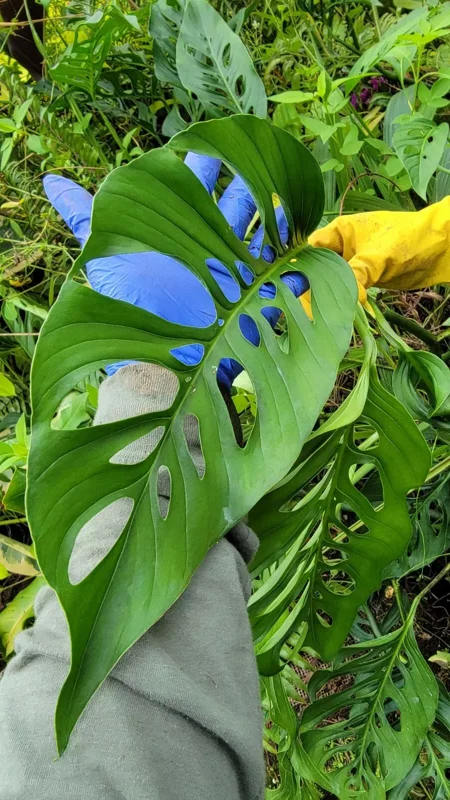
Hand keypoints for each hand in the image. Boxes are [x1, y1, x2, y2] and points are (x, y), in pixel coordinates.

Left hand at [44, 155, 307, 385]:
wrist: (155, 363)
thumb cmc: (129, 311)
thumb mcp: (104, 259)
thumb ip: (84, 219)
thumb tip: (52, 180)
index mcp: (180, 240)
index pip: (195, 192)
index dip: (202, 166)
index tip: (207, 141)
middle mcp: (209, 256)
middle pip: (235, 209)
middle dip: (245, 181)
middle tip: (260, 153)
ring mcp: (237, 279)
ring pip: (262, 237)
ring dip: (274, 215)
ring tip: (288, 190)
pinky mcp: (257, 304)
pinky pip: (284, 282)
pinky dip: (296, 267)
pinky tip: (305, 249)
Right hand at [308, 197, 449, 302]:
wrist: (437, 249)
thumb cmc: (408, 240)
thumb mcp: (378, 257)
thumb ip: (357, 275)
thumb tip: (345, 298)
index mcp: (337, 231)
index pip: (310, 250)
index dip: (300, 268)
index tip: (294, 289)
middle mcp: (339, 247)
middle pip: (316, 268)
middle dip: (309, 287)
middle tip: (300, 309)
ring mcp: (349, 264)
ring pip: (328, 282)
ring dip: (324, 297)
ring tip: (313, 316)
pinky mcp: (360, 279)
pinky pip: (344, 292)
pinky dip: (340, 303)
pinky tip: (333, 316)